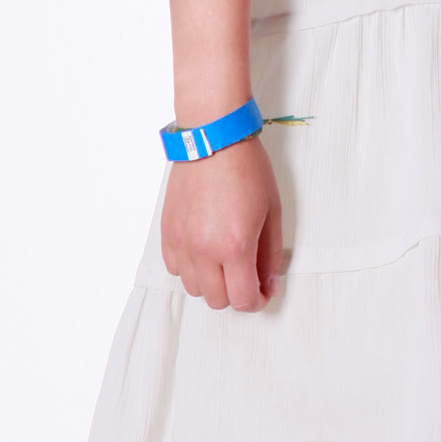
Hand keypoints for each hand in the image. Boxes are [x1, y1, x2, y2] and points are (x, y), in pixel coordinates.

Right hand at [161, 135, 282, 311]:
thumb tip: (269, 284)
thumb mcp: (272, 211)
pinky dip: (191, 268)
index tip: (263, 292)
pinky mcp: (167, 233)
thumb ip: (271, 254)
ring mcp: (181, 243)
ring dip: (212, 282)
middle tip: (247, 274)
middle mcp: (203, 250)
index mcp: (235, 246)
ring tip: (225, 258)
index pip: (243, 299)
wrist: (212, 139)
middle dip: (236, 293)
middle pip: (216, 300)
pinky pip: (175, 268)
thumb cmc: (247, 169)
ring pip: (193, 288)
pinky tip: (205, 249)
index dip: (257, 301)